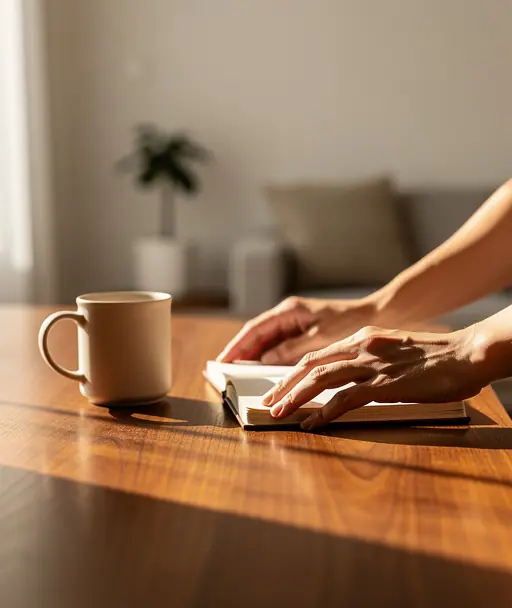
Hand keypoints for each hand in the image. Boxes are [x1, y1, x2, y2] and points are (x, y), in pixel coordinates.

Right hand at [217, 296, 378, 364]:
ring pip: (267, 341)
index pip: (255, 329)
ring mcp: (295, 324)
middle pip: (257, 335)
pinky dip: (269, 358)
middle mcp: (288, 315)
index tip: (223, 359)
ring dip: (253, 356)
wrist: (377, 315)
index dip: (237, 345)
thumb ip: (291, 349)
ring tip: (237, 372)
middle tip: (223, 369)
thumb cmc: (350, 322)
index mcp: (290, 311)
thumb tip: (264, 360)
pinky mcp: (303, 333)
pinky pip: (280, 346)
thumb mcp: (320, 337)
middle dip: (240, 351)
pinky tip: (263, 370)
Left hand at [261, 325, 487, 430]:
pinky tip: (312, 423)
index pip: (318, 355)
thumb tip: (350, 378)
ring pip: (322, 379)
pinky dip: (325, 411)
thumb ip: (369, 359)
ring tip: (278, 412)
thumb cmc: (434, 356)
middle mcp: (361, 347)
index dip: (294, 372)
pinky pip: (347, 399)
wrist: (466, 352)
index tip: (278, 386)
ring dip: (296, 397)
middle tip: (267, 401)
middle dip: (284, 384)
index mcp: (362, 339)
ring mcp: (372, 365)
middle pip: (311, 365)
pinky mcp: (386, 384)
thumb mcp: (393, 350)